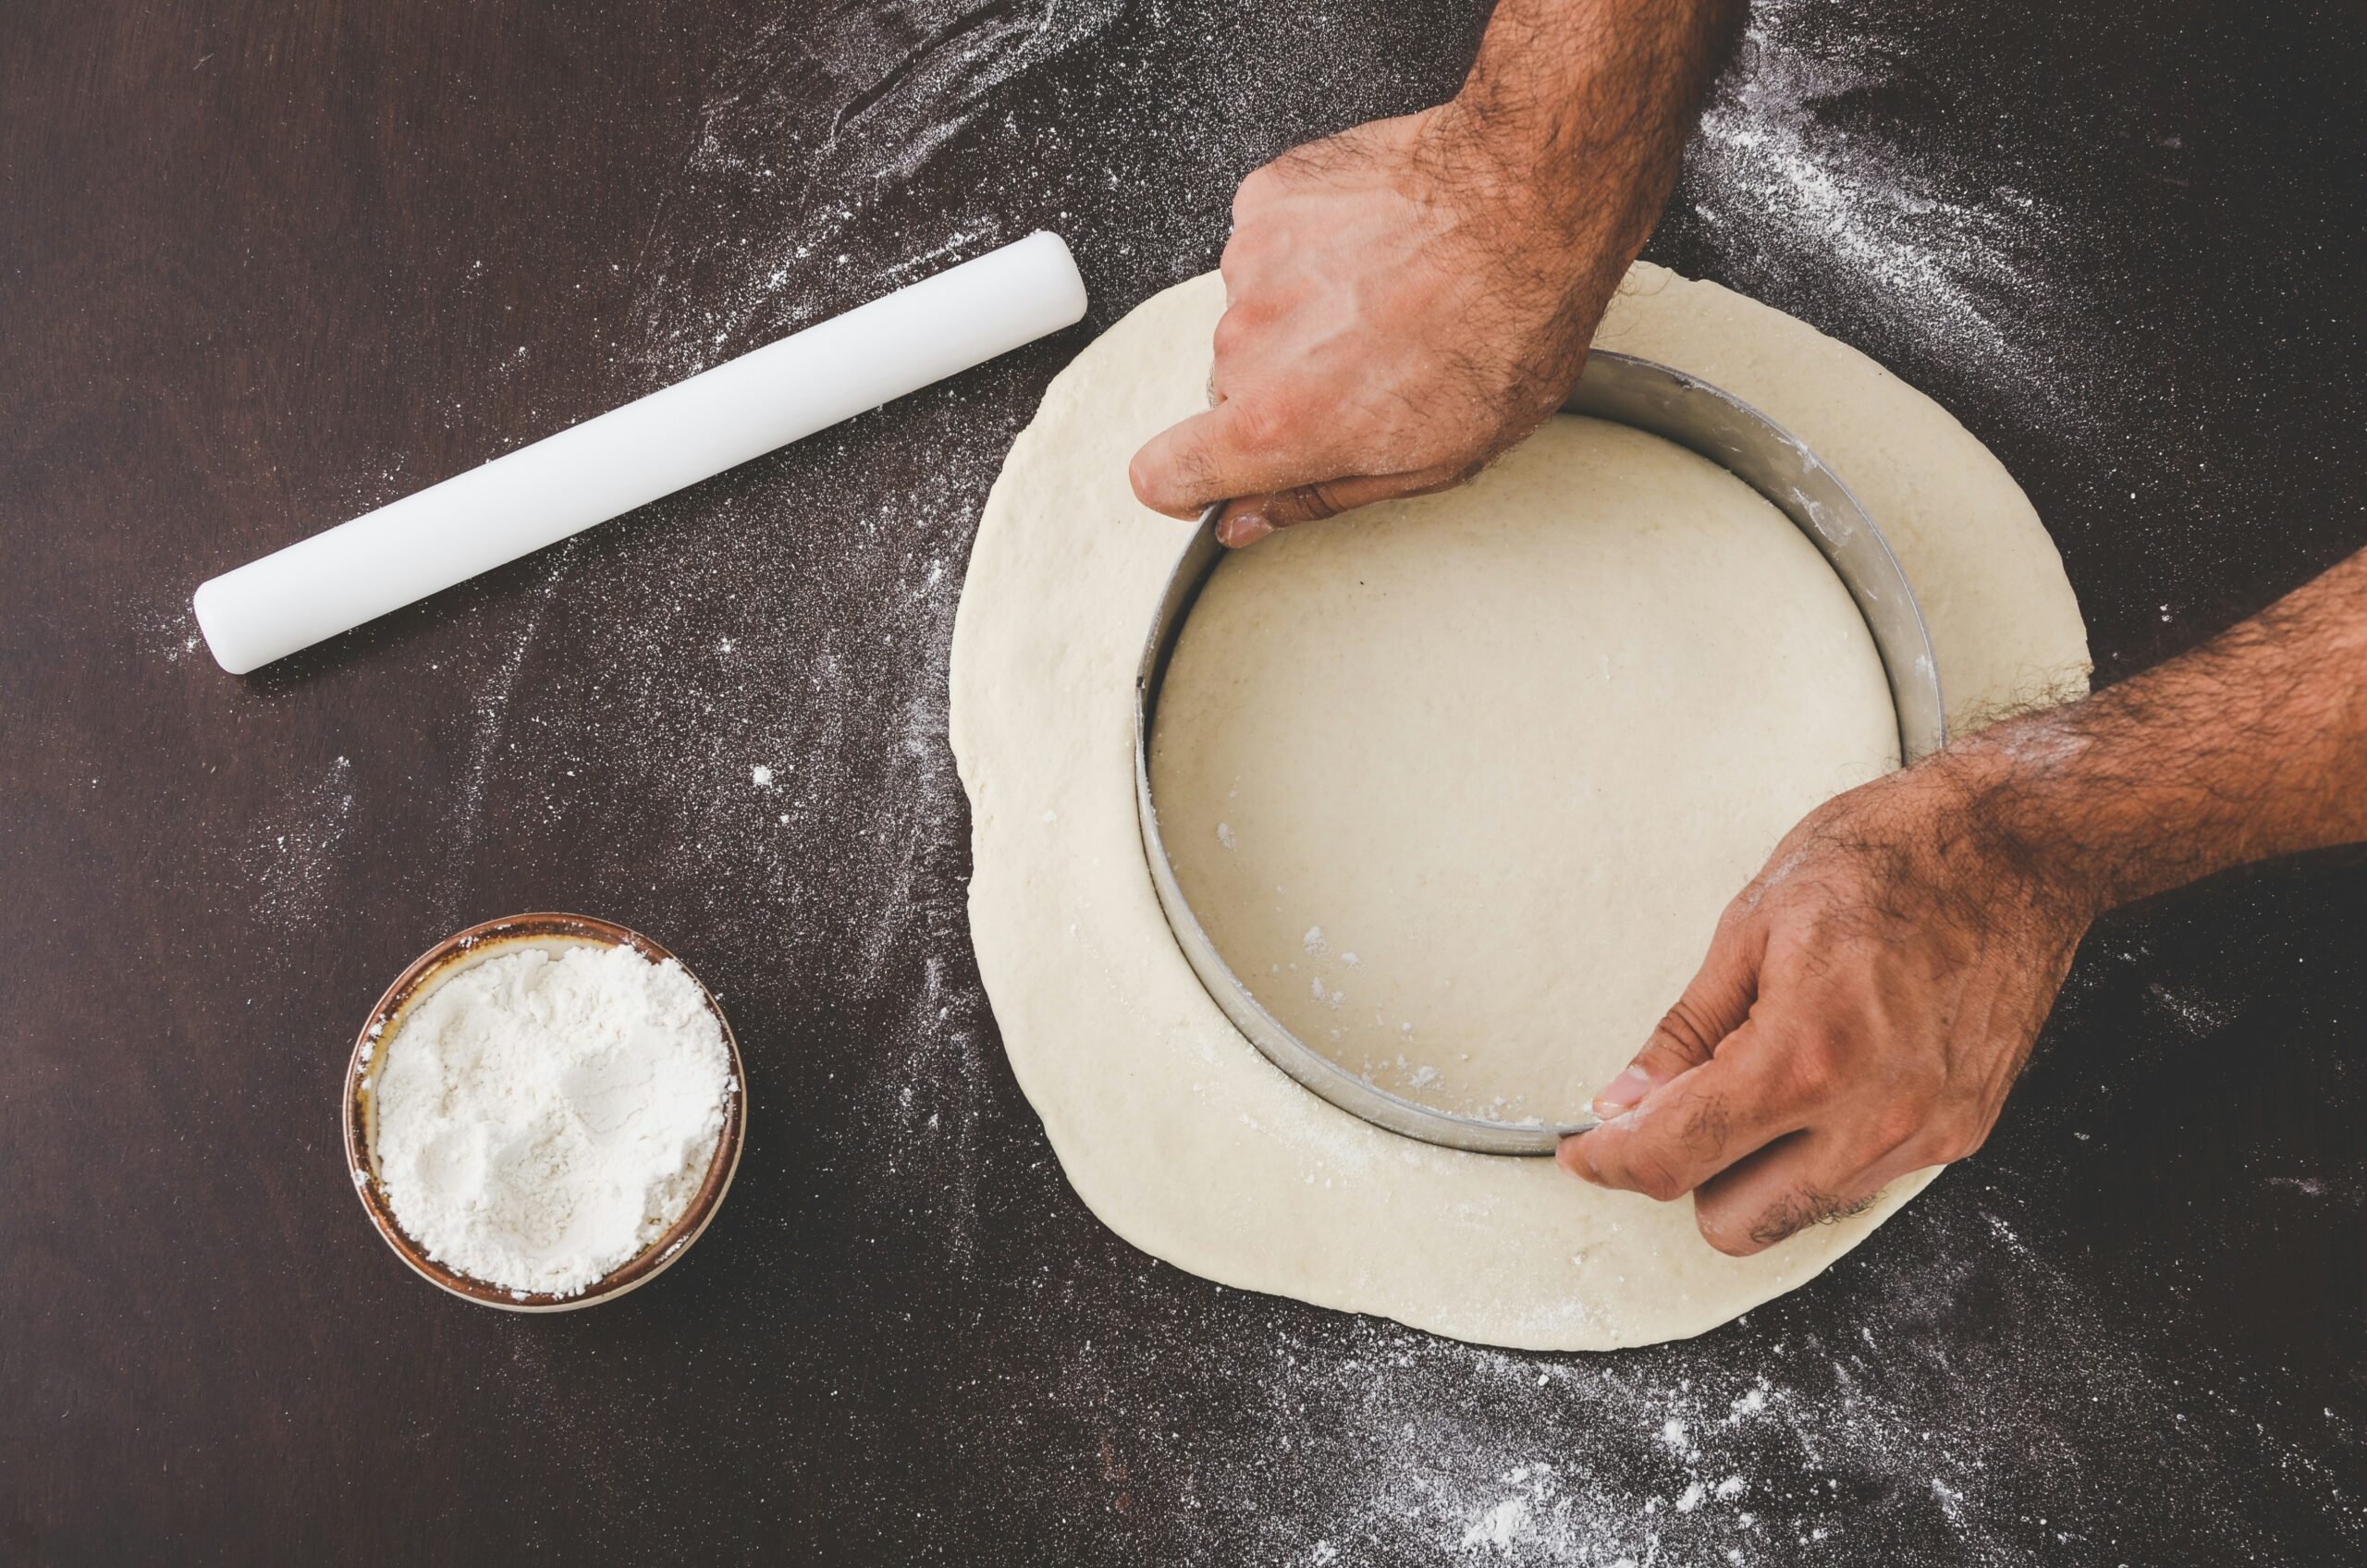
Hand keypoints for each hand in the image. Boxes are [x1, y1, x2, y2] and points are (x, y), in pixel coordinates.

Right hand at [1128, 103, 1636, 546]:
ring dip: (1303, 312)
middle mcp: (1247, 345)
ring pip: (1252, 315)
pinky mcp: (1267, 198)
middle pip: (1227, 389)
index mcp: (1278, 426)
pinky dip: (1310, 247)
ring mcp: (1250, 264)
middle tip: (1370, 364)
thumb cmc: (1507, 329)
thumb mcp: (1433, 460)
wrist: (1533, 199)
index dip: (1188, 481)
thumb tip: (1244, 521)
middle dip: (1282, 386)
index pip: (1161, 475)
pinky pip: (1267, 243)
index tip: (1221, 471)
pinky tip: (1378, 245)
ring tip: (1387, 297)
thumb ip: (1319, 496)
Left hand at [1558, 753, 2095, 1255]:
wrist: (2016, 845)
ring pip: (1797, 1213)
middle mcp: (1875, 1117)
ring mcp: (1927, 1136)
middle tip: (1677, 1104)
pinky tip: (1821, 1079)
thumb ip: (1685, 1033)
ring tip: (1762, 1074)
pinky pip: (1858, 1182)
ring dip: (1756, 1168)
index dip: (1609, 1160)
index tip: (1586, 1150)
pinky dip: (1818, 1151)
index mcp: (1807, 1057)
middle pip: (1730, 1222)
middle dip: (1689, 1170)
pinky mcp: (1961, 1135)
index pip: (1675, 1157)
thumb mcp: (1750, 927)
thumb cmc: (1890, 860)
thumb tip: (1627, 1102)